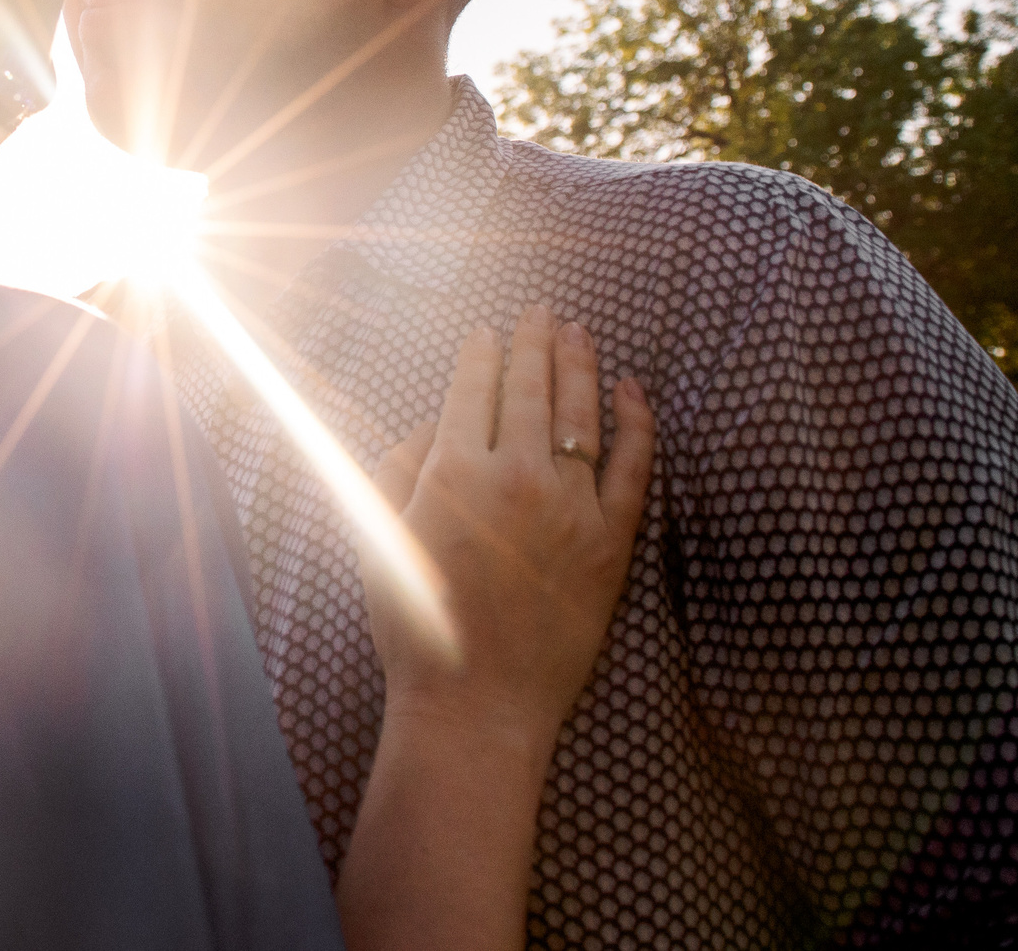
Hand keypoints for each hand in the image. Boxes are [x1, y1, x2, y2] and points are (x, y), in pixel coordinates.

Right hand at [364, 304, 653, 748]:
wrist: (476, 706)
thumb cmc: (417, 629)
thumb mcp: (380, 539)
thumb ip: (398, 469)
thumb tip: (431, 427)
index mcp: (454, 472)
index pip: (472, 390)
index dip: (480, 353)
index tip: (486, 330)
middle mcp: (516, 476)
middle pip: (529, 388)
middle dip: (533, 341)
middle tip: (540, 311)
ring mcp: (571, 507)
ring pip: (581, 414)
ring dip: (580, 364)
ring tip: (579, 331)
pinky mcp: (612, 542)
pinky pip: (633, 467)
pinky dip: (636, 422)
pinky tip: (633, 391)